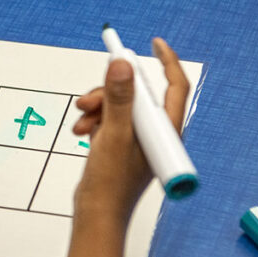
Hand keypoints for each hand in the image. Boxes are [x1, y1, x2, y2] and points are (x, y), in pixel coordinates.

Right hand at [71, 38, 189, 221]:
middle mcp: (156, 133)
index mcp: (165, 130)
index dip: (167, 61)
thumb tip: (123, 65)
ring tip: (82, 123)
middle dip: (110, 91)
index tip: (154, 43)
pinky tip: (83, 132)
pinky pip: (110, 120)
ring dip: (98, 108)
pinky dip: (95, 121)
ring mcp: (139, 140)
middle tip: (89, 100)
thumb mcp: (114, 134)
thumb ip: (120, 98)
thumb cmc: (111, 183)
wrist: (97, 213)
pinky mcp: (123, 146)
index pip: (175, 86)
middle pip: (138, 94)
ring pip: (120, 106)